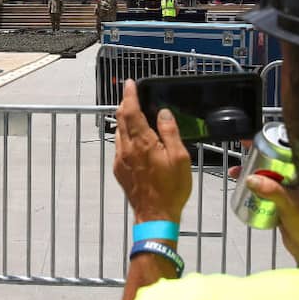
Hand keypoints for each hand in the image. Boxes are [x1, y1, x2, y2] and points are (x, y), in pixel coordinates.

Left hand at [113, 79, 191, 223]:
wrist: (155, 216)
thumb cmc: (171, 188)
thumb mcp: (179, 158)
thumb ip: (169, 132)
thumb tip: (162, 113)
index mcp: (142, 142)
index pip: (130, 111)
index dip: (129, 95)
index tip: (130, 83)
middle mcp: (126, 148)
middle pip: (120, 119)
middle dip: (125, 104)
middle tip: (132, 95)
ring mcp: (120, 159)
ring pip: (119, 132)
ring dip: (125, 120)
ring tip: (135, 114)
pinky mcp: (119, 170)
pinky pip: (120, 146)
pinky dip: (125, 135)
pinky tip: (135, 139)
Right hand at [229, 149, 298, 265]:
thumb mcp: (290, 204)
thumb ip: (272, 191)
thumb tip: (250, 179)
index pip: (283, 152)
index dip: (267, 145)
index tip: (250, 141)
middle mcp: (295, 180)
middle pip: (271, 164)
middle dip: (253, 161)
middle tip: (238, 164)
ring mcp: (287, 192)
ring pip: (265, 178)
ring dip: (250, 175)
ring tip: (235, 176)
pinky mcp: (280, 204)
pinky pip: (263, 192)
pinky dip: (253, 190)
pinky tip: (243, 192)